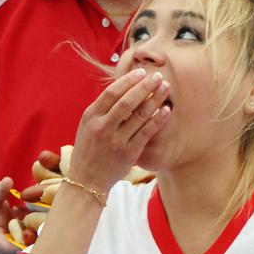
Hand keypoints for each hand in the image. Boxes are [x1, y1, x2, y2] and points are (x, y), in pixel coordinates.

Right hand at [68, 69, 170, 193]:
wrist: (87, 181)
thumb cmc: (88, 149)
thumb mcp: (87, 126)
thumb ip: (102, 108)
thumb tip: (123, 86)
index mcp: (91, 117)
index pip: (111, 93)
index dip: (128, 80)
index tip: (141, 72)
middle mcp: (103, 128)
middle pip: (127, 101)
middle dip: (145, 86)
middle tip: (158, 76)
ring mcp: (116, 142)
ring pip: (140, 116)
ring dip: (155, 99)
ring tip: (165, 88)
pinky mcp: (129, 154)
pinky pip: (147, 133)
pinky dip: (158, 120)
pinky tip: (166, 110)